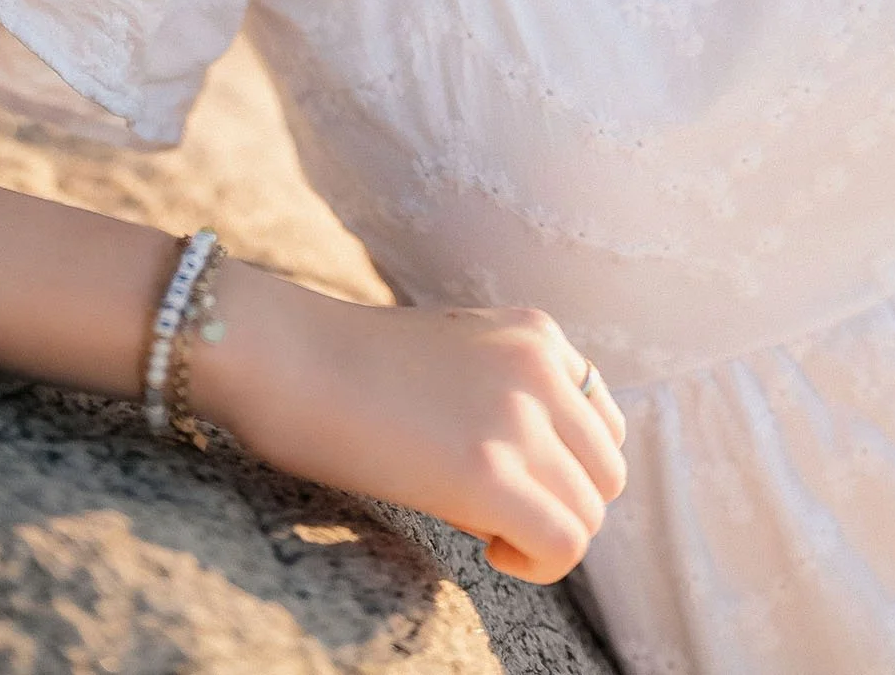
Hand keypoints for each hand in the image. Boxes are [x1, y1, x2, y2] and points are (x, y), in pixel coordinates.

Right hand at [206, 269, 627, 583]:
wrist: (290, 359)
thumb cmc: (351, 367)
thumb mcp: (459, 354)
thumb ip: (512, 392)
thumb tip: (543, 477)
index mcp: (537, 331)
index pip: (602, 421)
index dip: (563, 466)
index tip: (510, 477)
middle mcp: (542, 365)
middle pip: (605, 472)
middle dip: (559, 504)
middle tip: (496, 511)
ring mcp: (519, 416)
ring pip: (590, 513)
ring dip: (545, 534)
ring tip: (483, 527)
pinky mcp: (490, 471)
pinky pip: (565, 543)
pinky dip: (538, 563)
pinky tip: (487, 548)